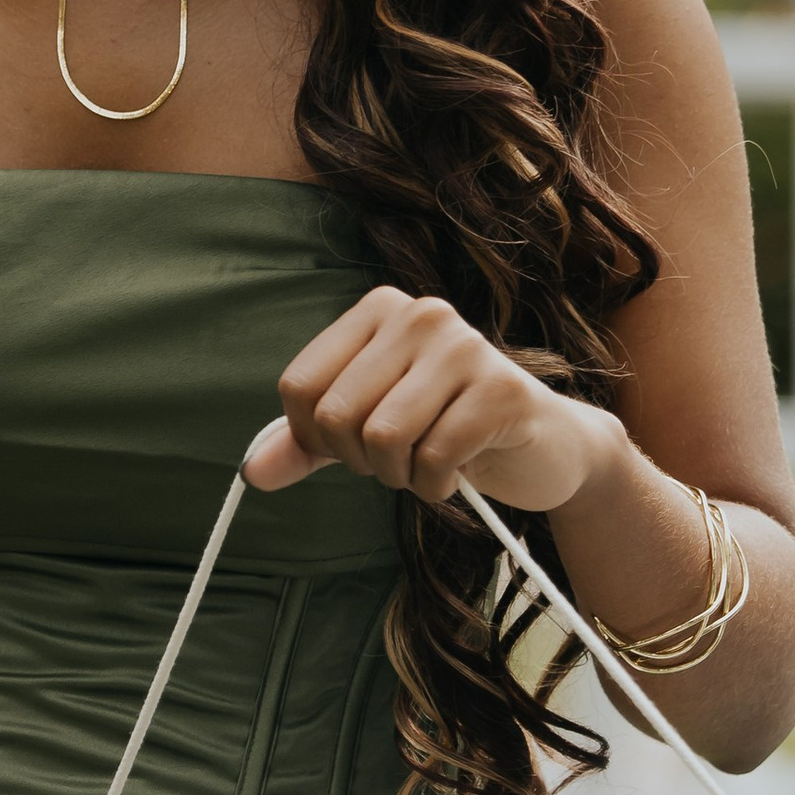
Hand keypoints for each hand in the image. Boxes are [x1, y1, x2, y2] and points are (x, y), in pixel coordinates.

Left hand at [246, 287, 616, 512]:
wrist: (541, 448)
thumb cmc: (446, 429)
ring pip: (383, 438)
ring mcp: (464, 346)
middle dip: (362, 462)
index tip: (356, 446)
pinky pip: (434, 457)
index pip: (300, 387)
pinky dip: (435, 485)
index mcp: (378, 310)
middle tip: (401, 459)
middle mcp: (420, 314)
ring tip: (429, 464)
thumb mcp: (367, 432)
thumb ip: (308, 446)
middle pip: (338, 415)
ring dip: (400, 476)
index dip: (315, 439)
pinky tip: (458, 473)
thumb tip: (252, 473)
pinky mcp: (500, 388)